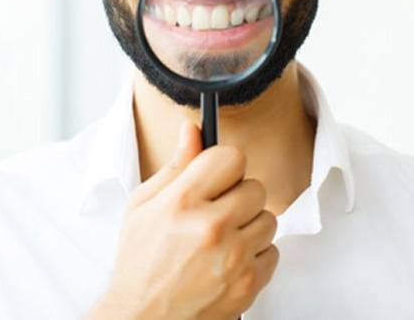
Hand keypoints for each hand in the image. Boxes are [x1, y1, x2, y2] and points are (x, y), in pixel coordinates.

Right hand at [86, 121, 278, 319]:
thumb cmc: (140, 261)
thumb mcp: (144, 204)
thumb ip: (176, 165)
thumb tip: (192, 130)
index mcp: (182, 201)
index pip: (232, 157)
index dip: (225, 165)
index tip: (218, 175)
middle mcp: (211, 226)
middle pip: (255, 187)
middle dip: (238, 195)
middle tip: (217, 210)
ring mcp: (233, 257)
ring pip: (268, 218)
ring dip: (249, 225)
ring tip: (223, 237)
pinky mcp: (249, 284)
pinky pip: (273, 251)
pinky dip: (256, 254)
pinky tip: (230, 259)